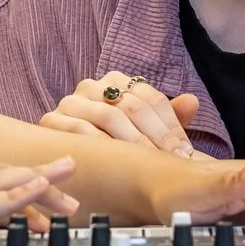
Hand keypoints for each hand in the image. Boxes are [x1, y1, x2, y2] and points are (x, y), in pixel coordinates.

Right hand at [40, 75, 201, 156]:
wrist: (67, 156)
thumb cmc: (113, 143)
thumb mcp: (145, 129)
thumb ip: (169, 116)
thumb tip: (192, 102)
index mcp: (116, 81)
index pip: (151, 98)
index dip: (170, 127)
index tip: (184, 151)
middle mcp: (92, 85)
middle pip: (132, 107)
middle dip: (155, 137)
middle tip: (170, 161)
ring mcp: (70, 102)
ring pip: (109, 117)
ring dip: (132, 143)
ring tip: (147, 164)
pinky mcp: (51, 120)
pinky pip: (80, 131)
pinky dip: (100, 146)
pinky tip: (116, 163)